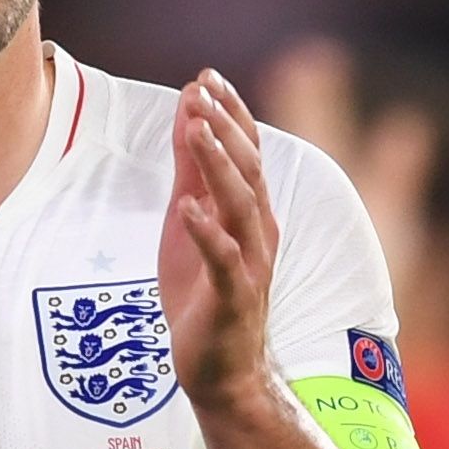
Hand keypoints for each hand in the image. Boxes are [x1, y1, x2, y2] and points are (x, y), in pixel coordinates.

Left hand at [161, 69, 280, 407]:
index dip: (231, 113)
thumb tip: (189, 116)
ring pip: (241, 207)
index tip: (206, 77)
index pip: (249, 152)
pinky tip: (189, 208)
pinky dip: (208, 233)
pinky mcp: (232, 299)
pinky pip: (224, 261)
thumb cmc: (205, 295)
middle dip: (226, 128)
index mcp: (252, 212)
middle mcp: (259, 233)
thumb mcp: (190, 222)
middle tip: (201, 91)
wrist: (221, 371)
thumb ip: (192, 173)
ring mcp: (250, 265)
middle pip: (250, 170)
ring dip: (219, 166)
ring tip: (198, 130)